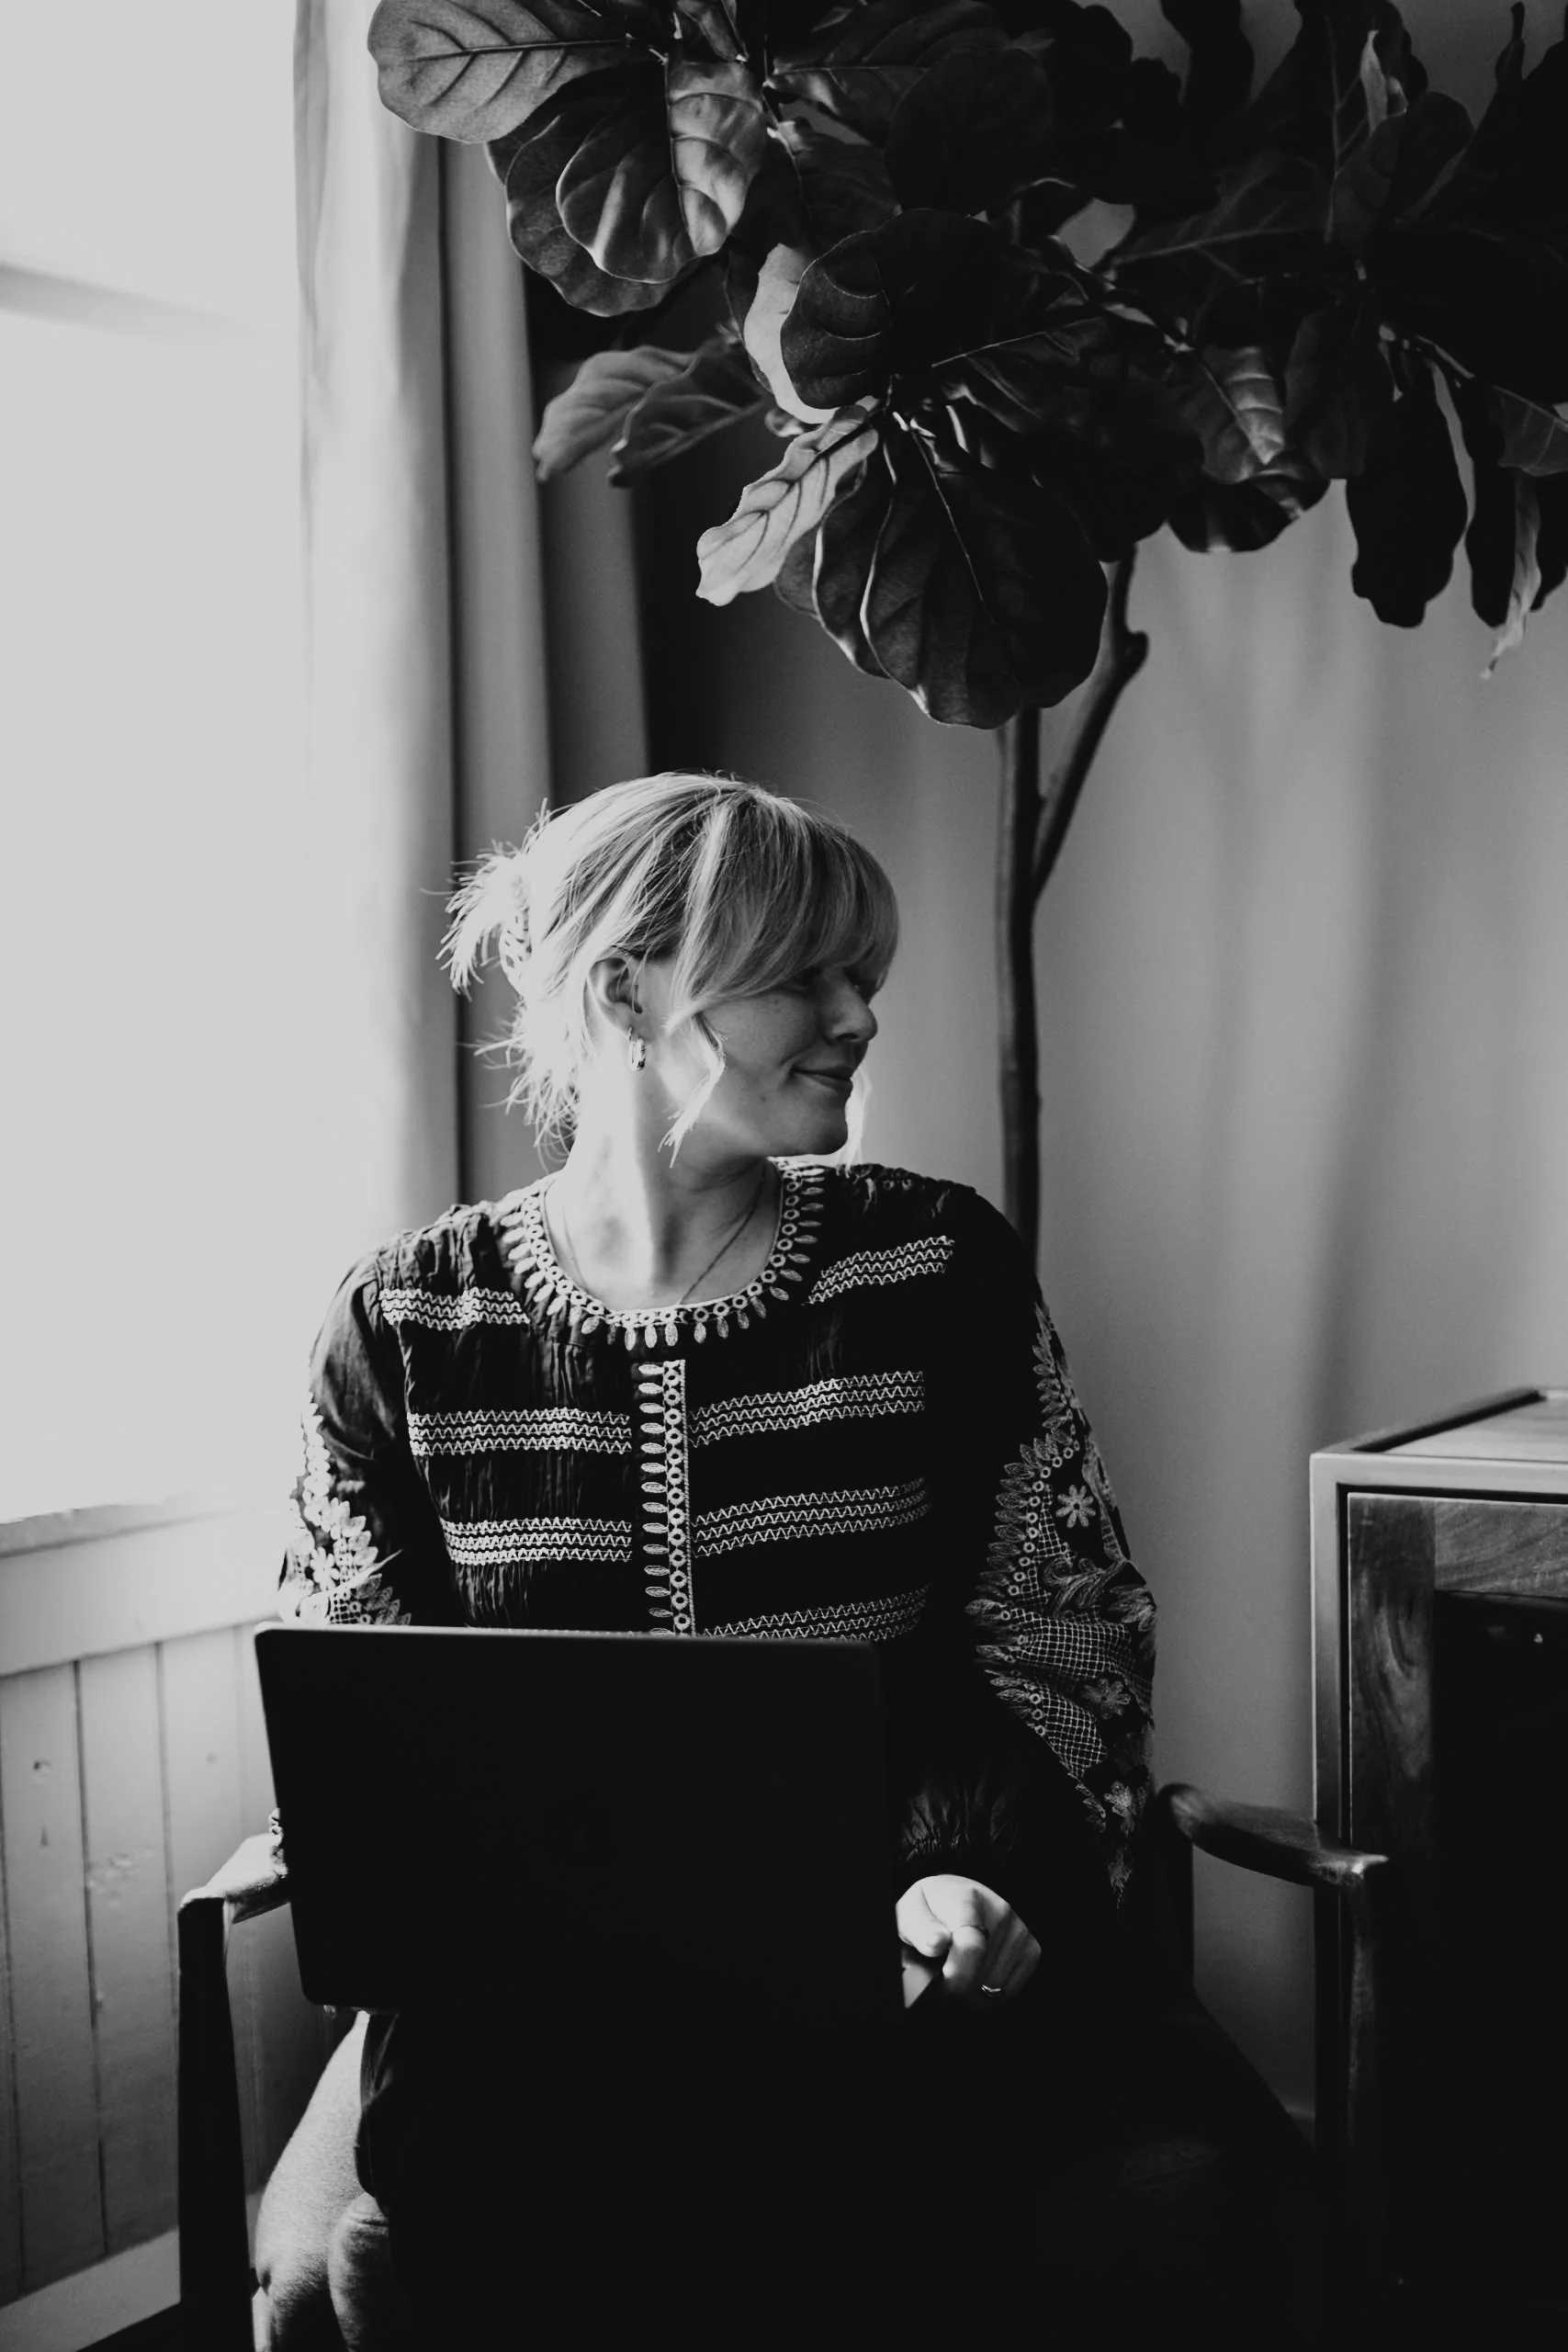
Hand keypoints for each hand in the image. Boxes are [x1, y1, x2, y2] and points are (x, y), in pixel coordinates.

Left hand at [896, 1875, 1040, 2007]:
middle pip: (982, 1973)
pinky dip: (992, 1992)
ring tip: (960, 1970)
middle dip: (960, 1984)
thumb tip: (937, 1942)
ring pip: (995, 1985)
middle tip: (945, 1972)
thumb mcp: (909, 1913)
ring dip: (974, 1989)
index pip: (971, 1946)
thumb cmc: (930, 1909)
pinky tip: (977, 1973)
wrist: (953, 1897)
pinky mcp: (1031, 1947)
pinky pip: (1010, 1989)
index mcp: (967, 1898)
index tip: (943, 1984)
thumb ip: (919, 1929)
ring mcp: (1018, 1929)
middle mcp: (999, 1910)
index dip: (955, 1976)